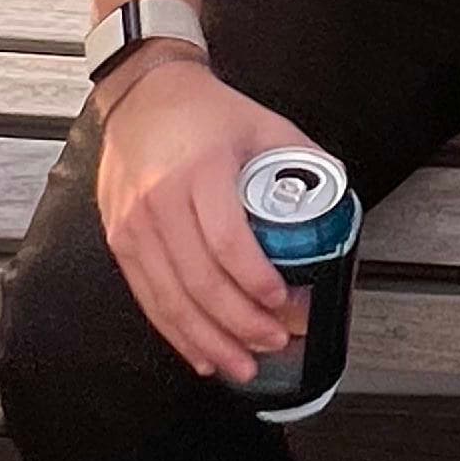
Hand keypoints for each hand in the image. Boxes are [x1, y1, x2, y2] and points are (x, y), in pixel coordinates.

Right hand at [94, 53, 305, 382]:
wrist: (144, 94)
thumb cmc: (206, 111)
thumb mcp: (265, 125)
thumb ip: (304, 162)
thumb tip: (339, 203)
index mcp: (201, 170)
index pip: (226, 240)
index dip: (255, 281)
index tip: (284, 301)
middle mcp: (160, 200)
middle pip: (199, 281)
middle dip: (240, 324)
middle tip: (275, 342)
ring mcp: (134, 224)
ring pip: (170, 300)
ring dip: (209, 341)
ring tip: (242, 365)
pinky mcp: (120, 240)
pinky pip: (148, 298)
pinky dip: (176, 332)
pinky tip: (201, 353)